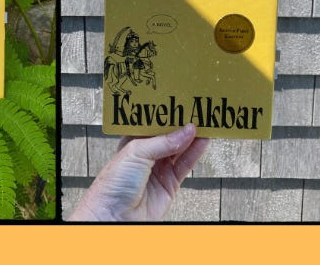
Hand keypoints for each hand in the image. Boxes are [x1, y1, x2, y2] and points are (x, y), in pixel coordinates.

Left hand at [69, 124, 208, 221]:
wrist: (114, 216)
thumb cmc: (112, 185)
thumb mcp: (134, 154)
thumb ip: (161, 143)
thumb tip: (185, 131)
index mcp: (131, 143)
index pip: (151, 124)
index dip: (165, 115)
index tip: (179, 103)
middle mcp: (145, 155)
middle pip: (168, 136)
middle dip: (181, 124)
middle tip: (196, 110)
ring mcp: (158, 170)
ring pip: (179, 150)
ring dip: (192, 138)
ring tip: (206, 122)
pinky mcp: (169, 184)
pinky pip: (185, 165)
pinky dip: (195, 153)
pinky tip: (203, 141)